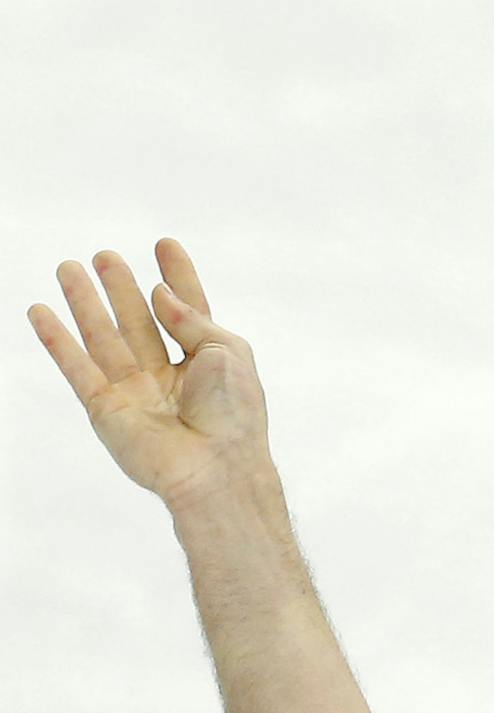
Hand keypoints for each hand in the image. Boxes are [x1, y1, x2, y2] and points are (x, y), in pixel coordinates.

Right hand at [26, 240, 271, 507]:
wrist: (216, 468)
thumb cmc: (234, 413)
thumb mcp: (228, 352)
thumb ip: (193, 319)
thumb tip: (161, 293)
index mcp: (207, 362)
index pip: (189, 309)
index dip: (177, 277)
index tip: (164, 244)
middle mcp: (169, 375)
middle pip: (139, 321)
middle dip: (122, 287)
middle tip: (106, 256)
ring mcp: (136, 392)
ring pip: (104, 336)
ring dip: (85, 302)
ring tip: (69, 267)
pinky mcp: (106, 409)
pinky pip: (77, 367)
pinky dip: (57, 340)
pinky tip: (41, 312)